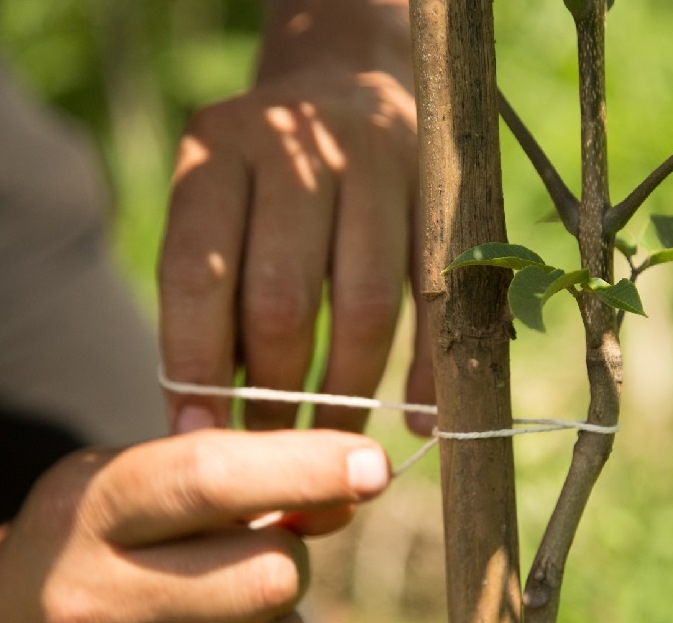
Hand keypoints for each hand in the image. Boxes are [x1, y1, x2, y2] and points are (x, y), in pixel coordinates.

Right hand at [0, 429, 388, 622]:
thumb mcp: (145, 486)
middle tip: (251, 561)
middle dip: (288, 562)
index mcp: (94, 513)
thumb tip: (355, 488)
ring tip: (225, 617)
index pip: (211, 479)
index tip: (372, 465)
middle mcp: (94, 602)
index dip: (306, 467)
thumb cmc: (98, 548)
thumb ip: (248, 476)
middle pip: (272, 575)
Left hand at [159, 0, 432, 435]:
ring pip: (362, 306)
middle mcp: (300, 153)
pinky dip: (427, 369)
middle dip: (275, 391)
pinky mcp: (440, 195)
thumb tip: (202, 422)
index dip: (195, 364)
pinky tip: (417, 418)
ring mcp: (377, 169)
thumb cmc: (270, 179)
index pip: (197, 274)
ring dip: (347, 390)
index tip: (200, 434)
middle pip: (283, 298)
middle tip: (270, 449)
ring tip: (330, 444)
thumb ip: (210, 293)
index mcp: (218, 151)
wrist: (350, 86)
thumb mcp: (219, 202)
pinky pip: (435, 301)